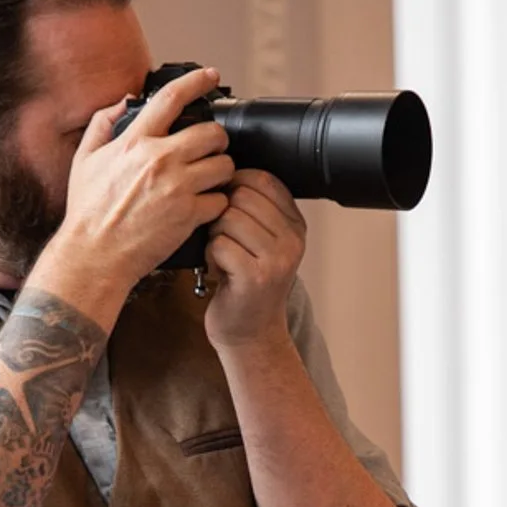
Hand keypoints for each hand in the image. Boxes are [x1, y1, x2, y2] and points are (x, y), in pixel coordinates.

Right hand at [52, 66, 233, 295]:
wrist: (95, 256)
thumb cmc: (88, 212)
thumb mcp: (84, 160)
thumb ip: (102, 124)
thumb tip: (122, 102)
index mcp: (135, 141)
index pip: (172, 98)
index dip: (197, 82)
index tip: (211, 76)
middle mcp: (160, 159)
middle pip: (213, 133)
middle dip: (217, 139)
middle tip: (212, 148)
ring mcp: (177, 187)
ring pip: (224, 166)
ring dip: (221, 172)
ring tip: (209, 180)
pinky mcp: (189, 216)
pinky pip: (221, 200)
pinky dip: (217, 204)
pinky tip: (204, 208)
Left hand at [203, 170, 306, 352]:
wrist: (250, 333)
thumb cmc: (247, 284)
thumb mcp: (262, 242)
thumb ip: (255, 210)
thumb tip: (225, 172)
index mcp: (295, 224)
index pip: (263, 179)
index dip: (235, 186)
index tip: (228, 209)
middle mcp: (292, 240)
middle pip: (241, 196)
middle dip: (222, 214)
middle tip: (226, 239)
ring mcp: (276, 260)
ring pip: (228, 218)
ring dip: (215, 236)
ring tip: (225, 256)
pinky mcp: (255, 277)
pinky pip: (219, 244)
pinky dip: (211, 256)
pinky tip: (221, 271)